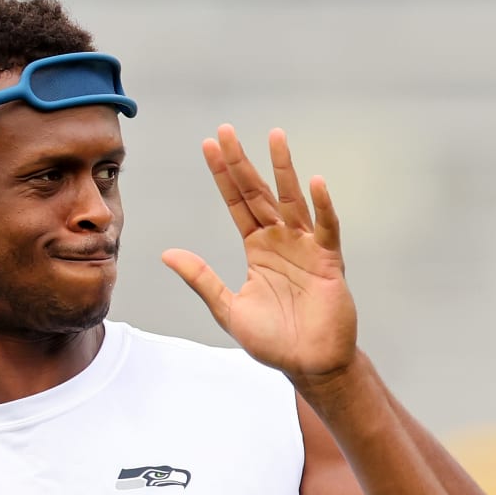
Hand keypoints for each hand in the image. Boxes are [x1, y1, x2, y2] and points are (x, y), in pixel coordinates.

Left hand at [162, 126, 355, 382]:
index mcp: (257, 248)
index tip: (208, 146)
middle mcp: (281, 240)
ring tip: (274, 136)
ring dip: (283, 169)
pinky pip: (326, 228)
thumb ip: (201, 279)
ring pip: (292, 200)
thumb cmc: (272, 340)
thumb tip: (167, 254)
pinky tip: (315, 183)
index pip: (236, 203)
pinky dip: (322, 206)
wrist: (308, 364)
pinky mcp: (328, 262)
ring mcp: (306, 247)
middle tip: (226, 130)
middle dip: (241, 163)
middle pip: (258, 193)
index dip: (223, 176)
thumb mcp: (228, 307)